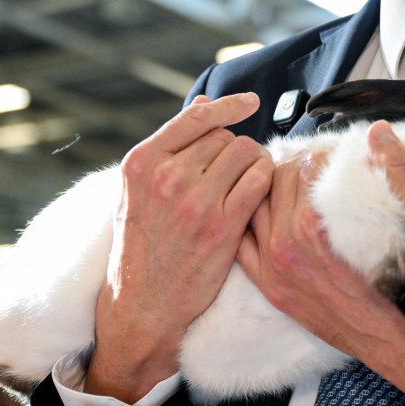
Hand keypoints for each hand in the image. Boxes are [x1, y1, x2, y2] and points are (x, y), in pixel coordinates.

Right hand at [86, 93, 273, 401]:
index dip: (228, 105)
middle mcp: (166, 177)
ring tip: (247, 180)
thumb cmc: (142, 243)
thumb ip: (171, 146)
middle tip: (232, 171)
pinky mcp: (222, 226)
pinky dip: (266, 181)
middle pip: (224, 136)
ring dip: (254, 162)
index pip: (195, 117)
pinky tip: (259, 192)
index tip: (249, 102)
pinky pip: (260, 181)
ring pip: (246, 153)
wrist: (143, 303)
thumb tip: (204, 102)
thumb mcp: (139, 190)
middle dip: (233, 149)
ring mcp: (195, 201)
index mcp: (141, 162)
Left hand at [237, 120, 404, 395]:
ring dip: (272, 189)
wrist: (401, 341)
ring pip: (254, 204)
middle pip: (274, 179)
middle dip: (295, 167)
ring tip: (295, 187)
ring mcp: (272, 267)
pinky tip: (272, 215)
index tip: (338, 158)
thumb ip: (399, 170)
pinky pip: (241, 241)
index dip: (323, 154)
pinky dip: (252, 221)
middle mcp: (286, 245)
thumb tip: (377, 130)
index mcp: (316, 225)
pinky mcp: (268, 286)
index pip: (303, 164)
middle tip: (317, 168)